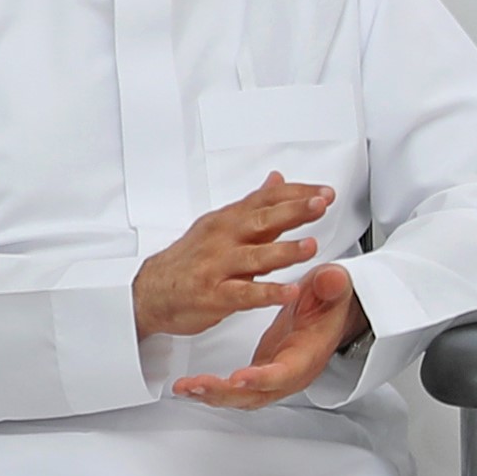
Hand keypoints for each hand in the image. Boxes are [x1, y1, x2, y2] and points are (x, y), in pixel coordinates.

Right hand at [130, 175, 331, 339]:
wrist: (151, 291)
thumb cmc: (190, 259)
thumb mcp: (221, 224)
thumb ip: (255, 205)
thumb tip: (277, 180)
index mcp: (229, 220)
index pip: (266, 199)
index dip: (296, 193)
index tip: (325, 191)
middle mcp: (224, 238)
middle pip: (262, 220)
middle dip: (294, 211)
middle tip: (320, 204)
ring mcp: (218, 266)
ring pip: (255, 256)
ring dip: (285, 250)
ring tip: (311, 246)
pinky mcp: (215, 295)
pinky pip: (244, 294)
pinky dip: (268, 294)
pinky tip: (289, 292)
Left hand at [168, 259, 364, 409]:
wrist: (329, 312)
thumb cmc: (328, 302)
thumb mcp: (334, 287)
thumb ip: (333, 285)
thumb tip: (334, 279)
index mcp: (307, 355)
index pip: (286, 373)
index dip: (264, 378)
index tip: (240, 377)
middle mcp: (289, 374)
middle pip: (256, 394)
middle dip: (225, 392)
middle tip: (196, 384)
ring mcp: (271, 377)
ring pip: (241, 396)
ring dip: (211, 394)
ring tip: (184, 387)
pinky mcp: (258, 374)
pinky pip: (233, 390)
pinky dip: (210, 390)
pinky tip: (188, 386)